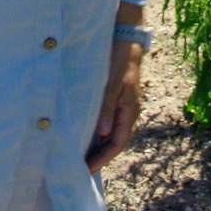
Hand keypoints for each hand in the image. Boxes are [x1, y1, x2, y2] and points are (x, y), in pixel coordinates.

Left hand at [85, 38, 145, 171]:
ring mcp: (124, 107)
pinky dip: (99, 134)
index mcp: (129, 112)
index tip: (87, 170)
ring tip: (82, 157)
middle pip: (114, 142)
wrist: (127, 41)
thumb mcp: (112, 84)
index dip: (103, 158)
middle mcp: (128, 113)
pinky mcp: (118, 101)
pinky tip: (87, 136)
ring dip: (99, 147)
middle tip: (81, 170)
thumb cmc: (119, 61)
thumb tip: (102, 134)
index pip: (117, 143)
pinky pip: (109, 123)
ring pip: (112, 134)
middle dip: (100, 157)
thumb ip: (107, 108)